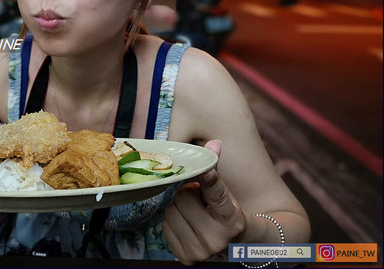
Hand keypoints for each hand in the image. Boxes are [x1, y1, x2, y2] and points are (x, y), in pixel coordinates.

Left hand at [162, 140, 244, 264]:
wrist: (235, 246)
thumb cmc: (228, 212)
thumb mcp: (226, 192)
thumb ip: (215, 168)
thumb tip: (214, 142)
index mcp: (232, 220)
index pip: (217, 195)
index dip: (210, 180)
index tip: (208, 170)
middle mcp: (217, 239)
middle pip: (183, 198)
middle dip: (188, 193)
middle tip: (199, 199)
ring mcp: (200, 252)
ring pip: (171, 210)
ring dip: (179, 206)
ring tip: (194, 211)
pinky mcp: (185, 258)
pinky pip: (164, 225)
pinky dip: (173, 220)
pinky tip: (187, 223)